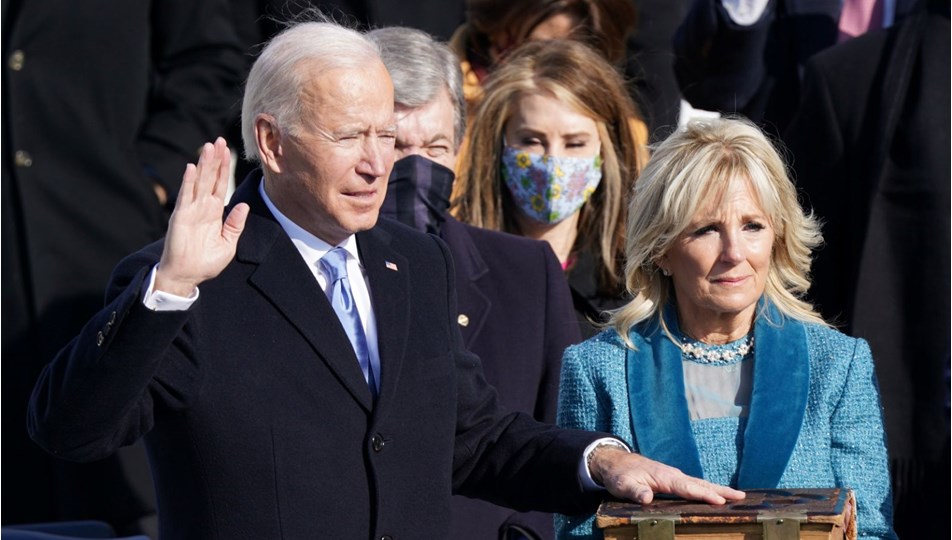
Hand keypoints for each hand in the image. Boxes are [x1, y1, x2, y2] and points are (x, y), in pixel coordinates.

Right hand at [155, 137, 248, 295]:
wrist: (187, 276)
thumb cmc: (206, 262)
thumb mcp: (228, 243)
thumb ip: (235, 224)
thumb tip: (243, 204)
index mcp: (214, 212)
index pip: (220, 184)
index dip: (224, 168)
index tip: (228, 150)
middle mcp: (202, 207)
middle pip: (210, 178)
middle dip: (215, 160)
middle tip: (219, 140)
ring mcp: (191, 210)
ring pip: (199, 182)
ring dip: (204, 165)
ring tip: (209, 147)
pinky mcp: (181, 217)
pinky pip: (186, 196)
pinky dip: (189, 182)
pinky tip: (192, 168)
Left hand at [590, 447, 745, 504]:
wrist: (615, 462)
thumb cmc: (620, 474)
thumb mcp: (623, 485)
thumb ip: (635, 491)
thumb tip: (647, 498)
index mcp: (665, 477)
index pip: (688, 487)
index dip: (704, 495)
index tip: (721, 500)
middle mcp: (673, 475)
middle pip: (700, 484)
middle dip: (721, 490)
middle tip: (741, 496)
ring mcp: (674, 477)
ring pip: (699, 483)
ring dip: (717, 490)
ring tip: (736, 496)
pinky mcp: (672, 480)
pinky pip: (693, 485)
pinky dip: (707, 489)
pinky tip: (715, 496)